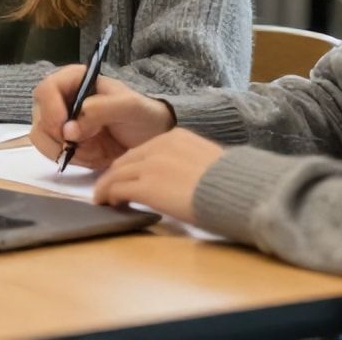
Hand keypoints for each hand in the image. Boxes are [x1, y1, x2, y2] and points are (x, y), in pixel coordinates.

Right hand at [31, 67, 174, 169]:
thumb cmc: (143, 115)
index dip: (50, 110)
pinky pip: (53, 153)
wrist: (151, 139)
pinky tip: (93, 156)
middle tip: (83, 144)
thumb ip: (100, 110)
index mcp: (74, 80)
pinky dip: (72, 159)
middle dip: (59, 136)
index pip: (46, 89)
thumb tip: (68, 130)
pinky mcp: (64, 142)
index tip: (65, 130)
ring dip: (66, 150)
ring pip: (41, 137)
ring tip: (94, 150)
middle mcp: (61, 98)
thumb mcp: (129, 107)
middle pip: (39, 116)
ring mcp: (60, 122)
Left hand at [92, 129, 223, 221]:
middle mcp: (159, 146)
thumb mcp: (207, 161)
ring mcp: (151, 166)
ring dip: (107, 187)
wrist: (238, 192)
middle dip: (114, 175)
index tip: (126, 176)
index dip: (131, 164)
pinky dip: (108, 196)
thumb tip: (184, 178)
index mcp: (176, 137)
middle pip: (125, 160)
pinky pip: (117, 189)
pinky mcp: (146, 187)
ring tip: (102, 199)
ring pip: (116, 174)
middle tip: (107, 189)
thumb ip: (188, 163)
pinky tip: (108, 204)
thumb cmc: (231, 183)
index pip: (143, 149)